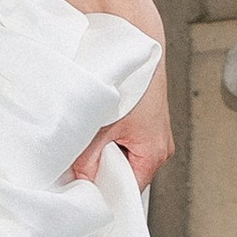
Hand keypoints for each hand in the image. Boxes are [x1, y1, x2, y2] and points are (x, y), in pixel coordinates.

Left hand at [70, 61, 173, 195]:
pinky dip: (110, 137)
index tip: (83, 193)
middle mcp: (159, 147)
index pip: (128, 191)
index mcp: (154, 154)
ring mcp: (154, 134)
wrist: (138, 43)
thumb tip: (76, 182)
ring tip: (91, 136)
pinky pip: (126, 141)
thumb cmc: (129, 81)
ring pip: (124, 157)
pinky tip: (99, 125)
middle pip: (126, 175)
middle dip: (102, 171)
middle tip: (79, 162)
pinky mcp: (146, 122)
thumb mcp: (101, 127)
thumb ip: (87, 160)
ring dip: (105, 152)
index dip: (104, 193)